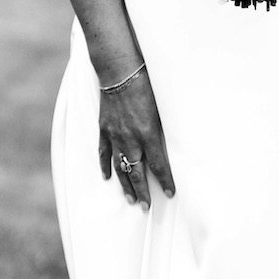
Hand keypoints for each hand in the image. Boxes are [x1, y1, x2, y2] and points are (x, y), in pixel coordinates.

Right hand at [96, 68, 174, 207]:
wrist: (119, 71)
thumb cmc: (146, 84)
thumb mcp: (163, 107)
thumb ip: (166, 128)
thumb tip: (174, 143)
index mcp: (148, 134)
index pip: (159, 165)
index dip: (165, 182)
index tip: (170, 194)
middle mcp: (130, 139)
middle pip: (136, 172)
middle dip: (143, 191)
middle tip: (147, 207)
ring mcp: (114, 136)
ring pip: (119, 167)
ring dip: (125, 185)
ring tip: (130, 199)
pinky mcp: (104, 129)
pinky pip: (103, 152)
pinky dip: (105, 166)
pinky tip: (107, 177)